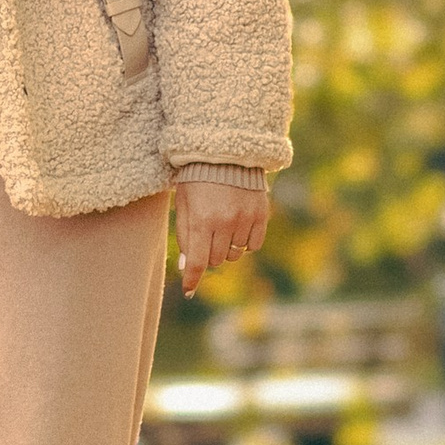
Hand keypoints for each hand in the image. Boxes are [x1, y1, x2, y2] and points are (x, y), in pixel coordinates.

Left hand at [173, 177, 268, 297]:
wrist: (226, 152)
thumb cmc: (197, 178)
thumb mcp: (184, 203)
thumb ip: (185, 235)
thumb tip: (188, 267)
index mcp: (202, 219)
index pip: (198, 261)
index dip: (192, 279)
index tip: (188, 291)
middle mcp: (225, 222)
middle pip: (217, 260)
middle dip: (208, 254)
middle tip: (206, 237)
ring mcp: (245, 219)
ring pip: (235, 254)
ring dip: (226, 247)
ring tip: (221, 227)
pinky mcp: (261, 215)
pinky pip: (253, 245)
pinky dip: (244, 242)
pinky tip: (238, 227)